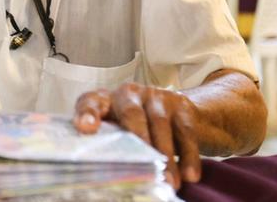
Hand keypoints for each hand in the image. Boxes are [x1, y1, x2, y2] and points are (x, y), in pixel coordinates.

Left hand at [73, 83, 199, 189]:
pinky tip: (190, 176)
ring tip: (170, 184)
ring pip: (160, 124)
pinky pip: (185, 130)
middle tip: (145, 170)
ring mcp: (156, 96)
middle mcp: (128, 94)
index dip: (87, 113)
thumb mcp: (119, 136)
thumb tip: (105, 182)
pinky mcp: (180, 104)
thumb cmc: (136, 132)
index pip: (90, 102)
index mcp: (105, 102)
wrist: (178, 113)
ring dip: (166, 157)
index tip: (85, 127)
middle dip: (139, 142)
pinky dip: (189, 155)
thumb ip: (109, 148)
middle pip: (131, 114)